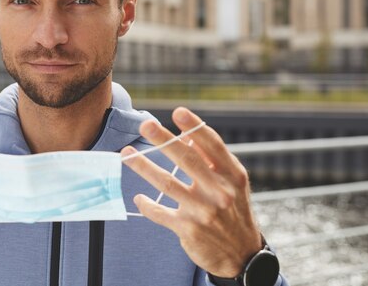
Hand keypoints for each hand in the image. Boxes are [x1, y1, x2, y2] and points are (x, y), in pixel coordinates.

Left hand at [121, 107, 261, 277]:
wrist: (241, 255)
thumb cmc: (233, 210)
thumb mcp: (233, 184)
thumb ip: (213, 160)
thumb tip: (189, 135)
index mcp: (232, 176)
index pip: (213, 146)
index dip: (195, 128)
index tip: (178, 112)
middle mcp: (220, 192)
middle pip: (187, 160)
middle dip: (164, 140)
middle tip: (145, 125)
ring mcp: (204, 211)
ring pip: (168, 184)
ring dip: (144, 167)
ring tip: (126, 155)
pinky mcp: (189, 229)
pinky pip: (161, 213)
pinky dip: (147, 205)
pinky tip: (139, 198)